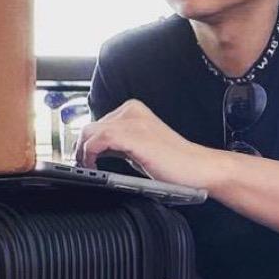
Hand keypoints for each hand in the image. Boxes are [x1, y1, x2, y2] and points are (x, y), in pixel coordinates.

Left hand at [74, 99, 210, 187]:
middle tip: (82, 166)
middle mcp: (131, 111)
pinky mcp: (133, 135)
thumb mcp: (139, 148)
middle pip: (90, 126)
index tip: (81, 158)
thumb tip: (95, 151)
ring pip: (91, 131)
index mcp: (133, 110)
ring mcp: (132, 121)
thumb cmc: (173, 163)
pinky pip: (99, 139)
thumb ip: (119, 145)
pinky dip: (90, 153)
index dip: (85, 142)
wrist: (197, 168)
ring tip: (86, 168)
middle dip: (81, 147)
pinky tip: (93, 165)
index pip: (98, 122)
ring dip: (83, 152)